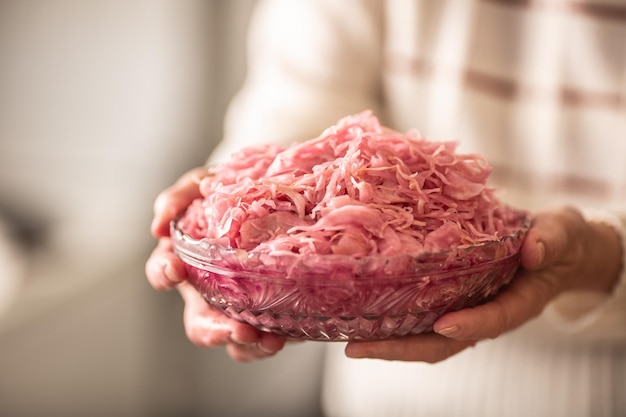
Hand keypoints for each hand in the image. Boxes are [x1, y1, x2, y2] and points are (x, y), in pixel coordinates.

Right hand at [145, 167, 285, 361]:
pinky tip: (279, 338)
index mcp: (186, 261)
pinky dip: (265, 345)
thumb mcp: (204, 183)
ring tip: (266, 339)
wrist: (273, 197)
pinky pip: (259, 342)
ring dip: (245, 343)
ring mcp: (236, 306)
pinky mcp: (265, 314)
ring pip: (230, 338)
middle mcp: (207, 291)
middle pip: (198, 323)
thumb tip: (159, 224)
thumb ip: (180, 196)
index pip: (162, 272)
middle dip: (214, 330)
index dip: (164, 273)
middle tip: (236, 327)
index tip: (176, 268)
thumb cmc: (229, 193)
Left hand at [344, 207, 622, 361]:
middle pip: (444, 342)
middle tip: (358, 348)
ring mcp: (465, 309)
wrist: (552, 247)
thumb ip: (552, 240)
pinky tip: (362, 313)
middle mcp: (485, 313)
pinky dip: (393, 320)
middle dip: (403, 347)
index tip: (444, 325)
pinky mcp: (450, 298)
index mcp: (517, 302)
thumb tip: (534, 250)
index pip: (493, 319)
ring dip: (389, 340)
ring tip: (349, 339)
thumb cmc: (557, 240)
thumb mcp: (562, 232)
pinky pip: (420, 315)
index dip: (471, 325)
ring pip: (426, 336)